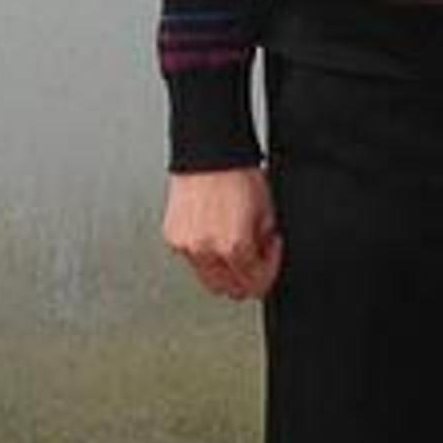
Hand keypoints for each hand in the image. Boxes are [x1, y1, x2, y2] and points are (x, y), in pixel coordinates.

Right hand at [163, 167, 282, 300]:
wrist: (209, 153)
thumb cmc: (237, 174)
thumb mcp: (266, 211)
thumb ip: (263, 241)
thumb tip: (261, 254)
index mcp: (234, 246)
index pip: (255, 283)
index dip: (268, 270)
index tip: (269, 254)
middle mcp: (207, 250)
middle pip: (229, 290)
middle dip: (245, 278)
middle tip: (253, 260)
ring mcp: (186, 245)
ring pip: (208, 278)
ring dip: (224, 270)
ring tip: (232, 245)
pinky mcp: (172, 237)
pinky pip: (192, 258)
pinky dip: (205, 253)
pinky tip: (214, 235)